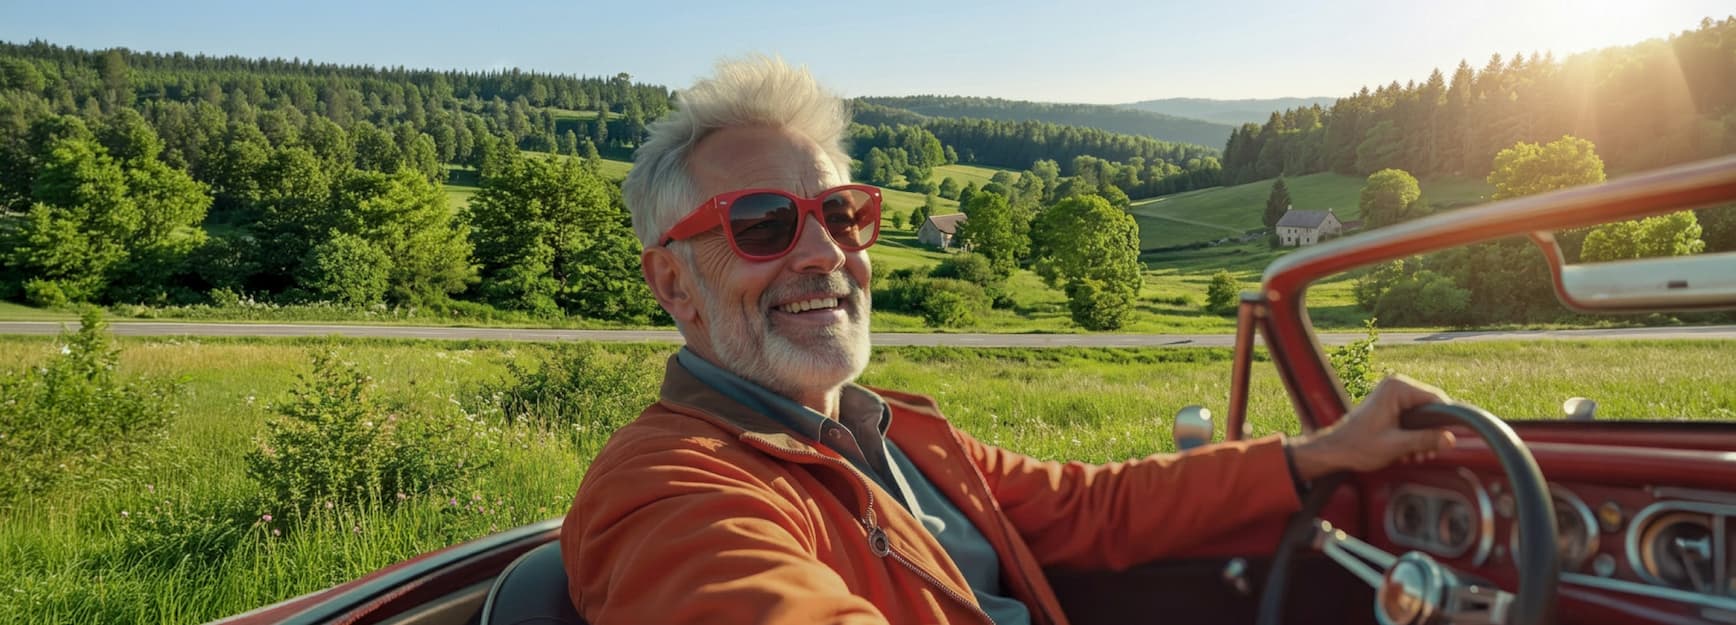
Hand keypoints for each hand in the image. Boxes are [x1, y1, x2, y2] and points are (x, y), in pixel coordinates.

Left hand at [1287, 375, 1456, 480]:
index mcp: (1397, 388)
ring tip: (1416, 455)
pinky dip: (1413, 435)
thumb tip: (1451, 439)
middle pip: (1431, 408)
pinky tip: (1408, 452)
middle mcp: (1396, 385)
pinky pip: (1413, 419)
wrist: (1335, 449)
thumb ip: (1425, 440)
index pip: (1436, 399)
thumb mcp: (1396, 445)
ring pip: (1423, 416)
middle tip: (1427, 453)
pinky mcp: (1391, 405)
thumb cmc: (1358, 445)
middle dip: (1432, 433)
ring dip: (1423, 437)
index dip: (1446, 420)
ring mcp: (1393, 395)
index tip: (1449, 439)